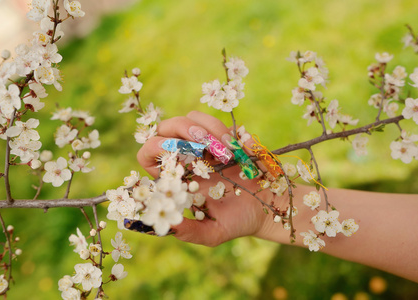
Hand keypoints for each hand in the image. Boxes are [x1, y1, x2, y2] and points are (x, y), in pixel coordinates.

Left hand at [137, 111, 273, 245]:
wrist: (269, 207)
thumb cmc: (237, 221)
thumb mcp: (212, 233)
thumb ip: (190, 231)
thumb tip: (169, 226)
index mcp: (176, 179)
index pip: (149, 155)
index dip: (154, 148)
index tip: (175, 157)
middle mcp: (186, 158)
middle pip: (166, 128)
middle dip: (181, 130)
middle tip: (201, 144)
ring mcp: (205, 144)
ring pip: (191, 118)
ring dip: (206, 131)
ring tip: (225, 153)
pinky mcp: (223, 136)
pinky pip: (212, 121)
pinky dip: (220, 130)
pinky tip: (233, 148)